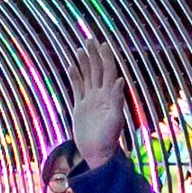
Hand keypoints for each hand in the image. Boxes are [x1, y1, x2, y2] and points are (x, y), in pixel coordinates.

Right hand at [67, 38, 127, 168]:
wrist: (97, 153)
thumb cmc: (108, 139)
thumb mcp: (115, 119)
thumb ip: (117, 100)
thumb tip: (120, 80)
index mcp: (109, 96)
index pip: (108, 72)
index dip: (106, 58)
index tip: (103, 44)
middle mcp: (100, 95)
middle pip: (97, 70)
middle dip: (94, 55)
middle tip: (89, 40)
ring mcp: (90, 100)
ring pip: (86, 76)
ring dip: (83, 63)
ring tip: (79, 49)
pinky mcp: (80, 107)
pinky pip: (77, 88)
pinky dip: (74, 77)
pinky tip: (71, 67)